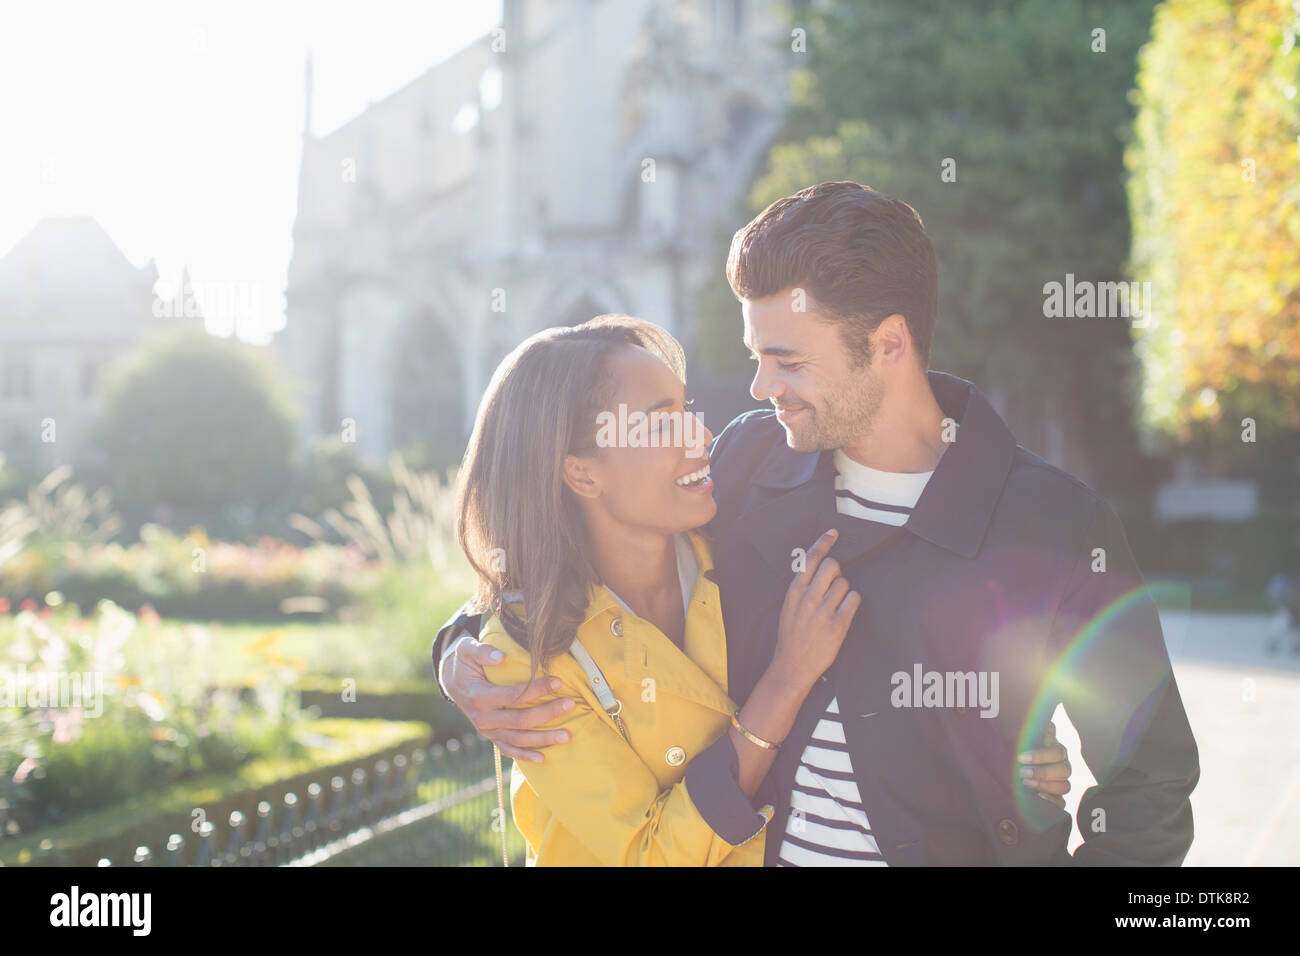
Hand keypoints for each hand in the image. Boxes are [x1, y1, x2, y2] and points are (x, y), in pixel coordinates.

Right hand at [440, 635, 574, 762]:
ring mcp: (486, 730)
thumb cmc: (463, 661)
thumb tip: (501, 657)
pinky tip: (543, 758)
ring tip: (567, 736)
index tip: (558, 682)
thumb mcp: (466, 649)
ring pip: (518, 739)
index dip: (537, 690)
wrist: (450, 678)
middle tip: (570, 704)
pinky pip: (508, 749)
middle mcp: (483, 718)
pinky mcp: (490, 736)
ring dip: (543, 739)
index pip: (513, 696)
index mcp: (479, 697)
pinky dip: (525, 756)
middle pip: (520, 721)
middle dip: (547, 713)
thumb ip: (482, 651)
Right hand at [771, 528, 861, 688]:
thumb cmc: (791, 635)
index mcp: (794, 592)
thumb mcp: (788, 607)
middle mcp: (808, 599)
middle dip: (837, 571)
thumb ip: (801, 587)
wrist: (792, 666)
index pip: (811, 559)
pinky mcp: (838, 626)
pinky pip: (854, 600)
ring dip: (844, 591)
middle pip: (832, 566)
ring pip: (845, 583)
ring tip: (835, 605)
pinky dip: (852, 602)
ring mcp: (823, 612)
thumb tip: (819, 566)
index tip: (833, 533)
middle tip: (833, 584)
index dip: (824, 543)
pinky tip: (844, 611)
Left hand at [1017, 720, 1071, 807]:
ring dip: (1045, 786)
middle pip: (1064, 770)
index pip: (1056, 753)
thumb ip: (1029, 729)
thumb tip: (1040, 722)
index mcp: (1056, 749)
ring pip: (1065, 786)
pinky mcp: (1058, 797)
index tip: (1021, 757)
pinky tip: (1038, 797)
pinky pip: (1062, 802)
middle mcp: (1062, 765)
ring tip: (1026, 783)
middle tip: (1022, 772)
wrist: (1012, 766)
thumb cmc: (1018, 747)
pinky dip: (1053, 801)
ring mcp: (1061, 781)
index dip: (1041, 756)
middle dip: (1042, 772)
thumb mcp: (1021, 737)